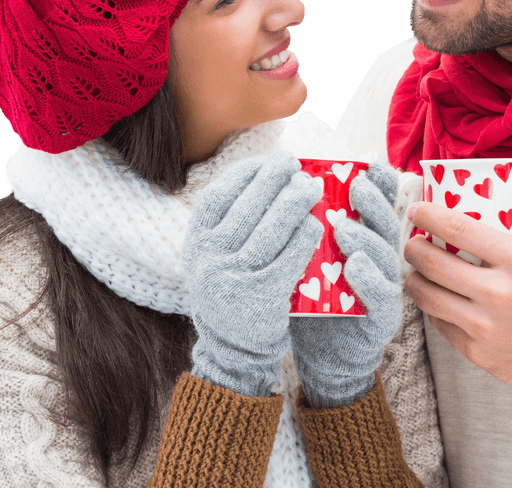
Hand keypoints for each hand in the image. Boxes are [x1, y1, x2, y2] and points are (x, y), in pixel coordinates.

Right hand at [183, 151, 323, 395]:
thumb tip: (261, 172)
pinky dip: (305, 236)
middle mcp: (209, 261)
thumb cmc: (232, 289)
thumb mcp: (214, 258)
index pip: (218, 197)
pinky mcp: (261, 298)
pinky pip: (289, 257)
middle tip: (296, 165)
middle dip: (275, 180)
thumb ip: (226, 223)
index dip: (244, 174)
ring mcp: (234, 280)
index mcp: (194, 246)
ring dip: (294, 202)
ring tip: (312, 187)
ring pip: (270, 229)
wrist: (233, 351)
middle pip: (248, 208)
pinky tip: (317, 223)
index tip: (267, 160)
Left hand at [290, 163, 403, 407]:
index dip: (381, 185)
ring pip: (384, 258)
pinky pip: (381, 295)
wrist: (325, 355)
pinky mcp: (383, 318)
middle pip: (386, 226)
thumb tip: (289, 186)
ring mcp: (386, 288)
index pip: (379, 207)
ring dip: (366, 239)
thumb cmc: (317, 299)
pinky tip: (354, 266)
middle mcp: (383, 260)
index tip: (371, 164)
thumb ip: (313, 229)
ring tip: (344, 227)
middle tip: (356, 186)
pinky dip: (368, 279)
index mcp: (368, 241)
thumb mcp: (313, 258)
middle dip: (374, 203)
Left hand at [403, 145, 511, 392]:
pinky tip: (433, 295)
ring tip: (414, 268)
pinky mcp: (475, 351)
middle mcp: (498, 293)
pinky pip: (438, 323)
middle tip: (410, 241)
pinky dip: (430, 307)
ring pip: (427, 296)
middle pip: (433, 263)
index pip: (459, 229)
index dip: (428, 216)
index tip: (416, 210)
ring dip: (413, 278)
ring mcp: (485, 325)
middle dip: (412, 248)